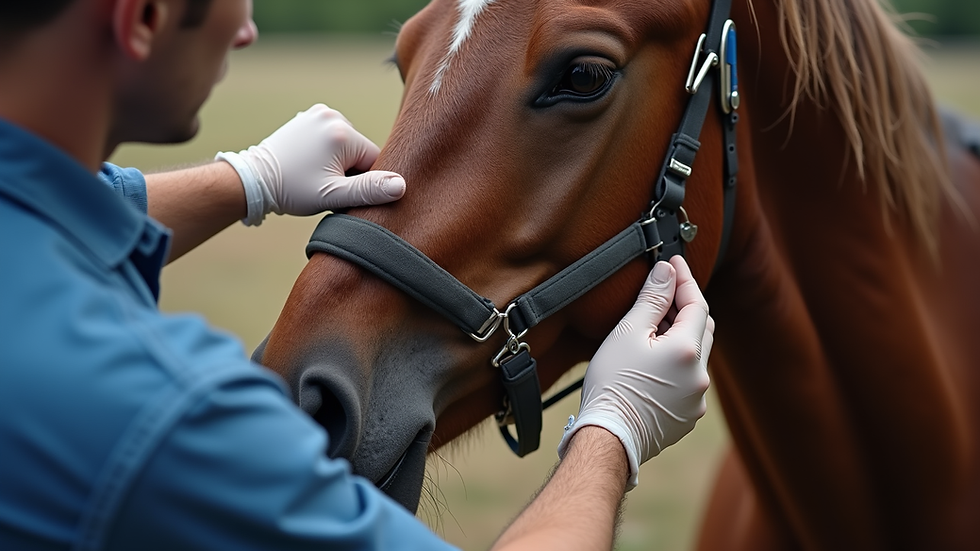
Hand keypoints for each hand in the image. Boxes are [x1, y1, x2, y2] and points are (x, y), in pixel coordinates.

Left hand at [216, 104, 405, 225]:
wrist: (254, 180)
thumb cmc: (292, 190)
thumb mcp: (333, 196)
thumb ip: (369, 190)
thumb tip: (401, 185)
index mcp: (342, 132)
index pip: (375, 159)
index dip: (363, 181)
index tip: (338, 189)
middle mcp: (332, 115)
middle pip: (361, 150)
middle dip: (350, 170)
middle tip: (323, 183)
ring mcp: (318, 113)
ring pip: (347, 144)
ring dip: (338, 161)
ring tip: (314, 173)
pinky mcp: (308, 116)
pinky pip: (331, 136)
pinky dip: (327, 151)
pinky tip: (309, 162)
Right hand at [557, 256, 712, 489]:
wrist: (607, 437)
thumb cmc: (612, 384)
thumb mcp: (628, 332)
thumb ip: (652, 298)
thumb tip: (668, 271)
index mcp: (688, 351)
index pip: (697, 304)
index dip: (685, 279)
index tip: (674, 262)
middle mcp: (701, 375)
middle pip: (702, 329)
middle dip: (684, 308)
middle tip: (661, 294)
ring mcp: (696, 399)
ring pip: (695, 356)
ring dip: (679, 338)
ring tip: (650, 331)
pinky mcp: (687, 417)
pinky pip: (688, 380)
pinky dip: (676, 364)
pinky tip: (652, 363)